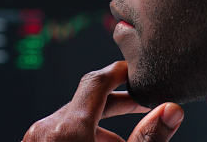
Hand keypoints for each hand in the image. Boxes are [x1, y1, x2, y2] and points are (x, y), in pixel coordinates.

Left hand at [22, 61, 183, 141]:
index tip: (135, 70)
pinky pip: (58, 133)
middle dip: (117, 101)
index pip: (98, 81)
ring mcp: (35, 141)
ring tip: (123, 139)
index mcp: (70, 129)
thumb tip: (172, 110)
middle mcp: (47, 130)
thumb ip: (149, 138)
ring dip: (99, 123)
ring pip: (72, 118)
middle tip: (142, 104)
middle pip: (86, 99)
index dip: (119, 72)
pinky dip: (80, 135)